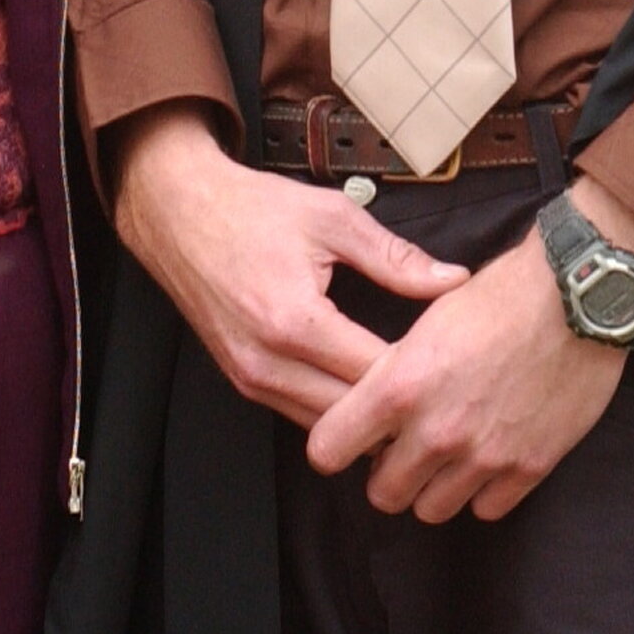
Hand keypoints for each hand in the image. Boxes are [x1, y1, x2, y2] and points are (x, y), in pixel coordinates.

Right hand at [107, 102, 466, 429]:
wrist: (177, 213)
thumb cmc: (253, 209)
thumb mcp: (333, 218)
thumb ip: (396, 258)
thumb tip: (454, 282)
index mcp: (294, 321)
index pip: (374, 374)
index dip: (420, 372)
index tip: (455, 360)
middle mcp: (267, 363)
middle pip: (352, 414)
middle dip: (399, 404)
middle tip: (443, 387)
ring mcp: (250, 378)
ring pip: (325, 425)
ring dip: (367, 416)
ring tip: (412, 394)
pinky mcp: (242, 381)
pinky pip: (299, 413)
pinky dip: (335, 408)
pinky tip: (367, 389)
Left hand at [300, 174, 633, 524]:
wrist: (578, 296)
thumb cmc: (503, 295)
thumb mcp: (429, 319)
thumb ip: (395, 373)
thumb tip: (375, 407)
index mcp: (400, 385)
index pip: (328, 450)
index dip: (335, 444)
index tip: (351, 437)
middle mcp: (437, 430)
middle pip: (381, 494)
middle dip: (388, 473)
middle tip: (406, 447)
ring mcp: (484, 455)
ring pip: (430, 510)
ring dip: (434, 486)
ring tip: (450, 454)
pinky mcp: (528, 467)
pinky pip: (486, 509)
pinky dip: (483, 490)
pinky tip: (489, 457)